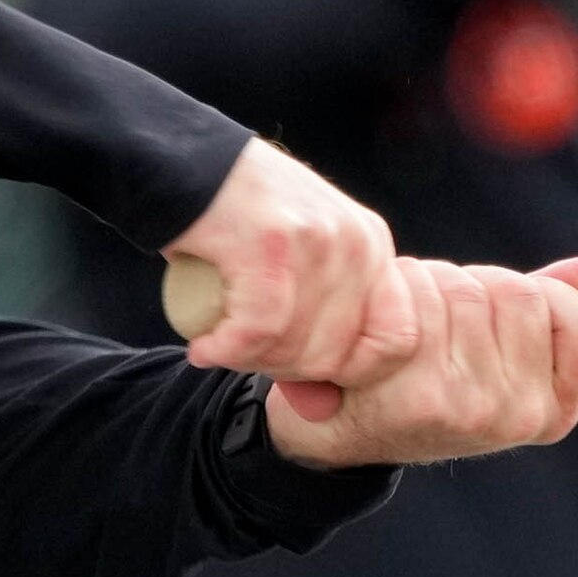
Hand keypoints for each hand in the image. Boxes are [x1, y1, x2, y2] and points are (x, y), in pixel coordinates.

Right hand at [161, 136, 395, 384]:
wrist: (181, 164)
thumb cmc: (232, 221)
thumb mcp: (294, 269)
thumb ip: (316, 333)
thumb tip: (323, 412)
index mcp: (373, 246)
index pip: (397, 340)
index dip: (349, 372)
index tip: (298, 366)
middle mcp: (356, 243)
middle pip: (340, 355)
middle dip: (285, 370)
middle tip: (244, 354)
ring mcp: (318, 242)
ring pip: (297, 347)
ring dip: (249, 362)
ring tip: (219, 346)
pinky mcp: (271, 245)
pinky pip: (257, 331)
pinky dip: (224, 350)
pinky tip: (203, 348)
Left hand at [260, 250, 577, 469]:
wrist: (328, 429)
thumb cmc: (416, 377)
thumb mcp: (494, 345)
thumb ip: (553, 307)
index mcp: (551, 410)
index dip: (531, 296)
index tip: (490, 319)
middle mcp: (520, 417)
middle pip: (517, 293)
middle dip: (470, 288)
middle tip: (431, 324)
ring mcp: (475, 411)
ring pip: (468, 291)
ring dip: (427, 288)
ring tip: (400, 327)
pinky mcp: (425, 399)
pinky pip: (427, 304)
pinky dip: (396, 295)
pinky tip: (376, 331)